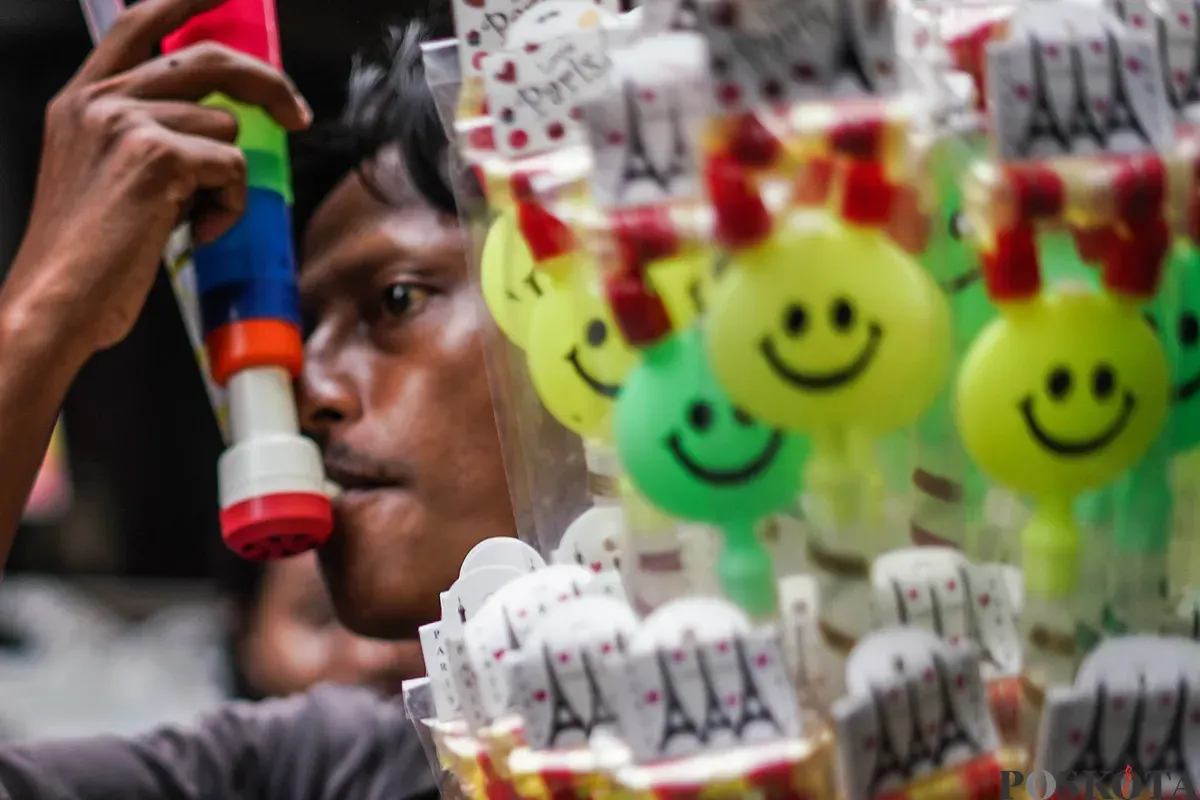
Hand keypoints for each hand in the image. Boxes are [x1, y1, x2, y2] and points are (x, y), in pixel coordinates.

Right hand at [0, 0, 310, 361]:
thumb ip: (148, 137)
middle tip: (295, 114)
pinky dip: (229, 208)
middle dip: (267, 84)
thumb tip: (219, 125)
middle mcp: (100, 100)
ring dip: (228, 183)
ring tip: (190, 218)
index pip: (139, 23)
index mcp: (83, 100)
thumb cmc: (89, 255)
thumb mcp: (104, 176)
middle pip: (210, 60)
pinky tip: (194, 232)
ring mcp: (126, 122)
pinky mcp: (156, 156)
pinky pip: (233, 169)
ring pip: (227, 131)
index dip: (186, 2)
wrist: (59, 300)